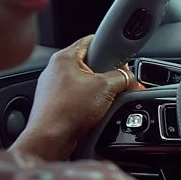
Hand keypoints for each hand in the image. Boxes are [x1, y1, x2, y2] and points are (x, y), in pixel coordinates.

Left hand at [12, 34, 141, 160]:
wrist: (51, 139)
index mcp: (64, 57)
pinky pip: (80, 97)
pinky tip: (96, 113)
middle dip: (108, 75)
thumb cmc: (67, 111)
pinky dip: (90, 103)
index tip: (122, 61)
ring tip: (105, 102)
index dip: (111, 49)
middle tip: (118, 86)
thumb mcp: (105, 88)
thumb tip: (129, 78)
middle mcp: (56, 70)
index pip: (92, 40)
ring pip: (86, 83)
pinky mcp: (57, 104)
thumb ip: (122, 77)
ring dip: (100, 91)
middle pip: (91, 64)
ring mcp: (55, 87)